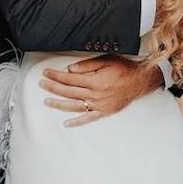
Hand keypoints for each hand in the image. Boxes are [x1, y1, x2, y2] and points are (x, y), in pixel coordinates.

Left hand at [40, 55, 162, 126]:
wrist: (140, 81)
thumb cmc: (124, 69)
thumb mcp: (106, 60)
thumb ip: (87, 65)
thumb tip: (70, 70)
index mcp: (95, 81)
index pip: (69, 78)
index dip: (56, 75)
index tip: (46, 73)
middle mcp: (95, 94)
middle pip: (69, 91)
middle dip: (53, 87)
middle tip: (42, 84)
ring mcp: (99, 105)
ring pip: (74, 106)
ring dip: (59, 104)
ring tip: (47, 101)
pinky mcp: (104, 112)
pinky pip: (88, 118)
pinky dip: (77, 122)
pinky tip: (67, 123)